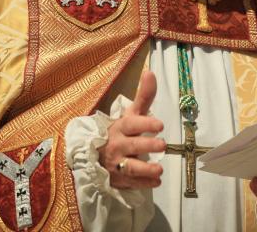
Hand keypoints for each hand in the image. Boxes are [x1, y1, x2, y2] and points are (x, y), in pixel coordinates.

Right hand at [98, 70, 165, 188]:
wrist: (93, 154)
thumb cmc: (119, 131)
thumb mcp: (129, 114)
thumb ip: (143, 97)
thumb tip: (151, 72)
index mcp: (120, 127)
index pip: (132, 124)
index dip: (145, 124)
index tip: (159, 125)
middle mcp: (117, 145)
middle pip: (133, 145)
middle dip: (147, 145)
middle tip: (162, 145)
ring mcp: (116, 163)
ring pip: (131, 168)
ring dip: (145, 169)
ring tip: (159, 170)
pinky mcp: (118, 179)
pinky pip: (131, 183)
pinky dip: (143, 184)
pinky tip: (155, 182)